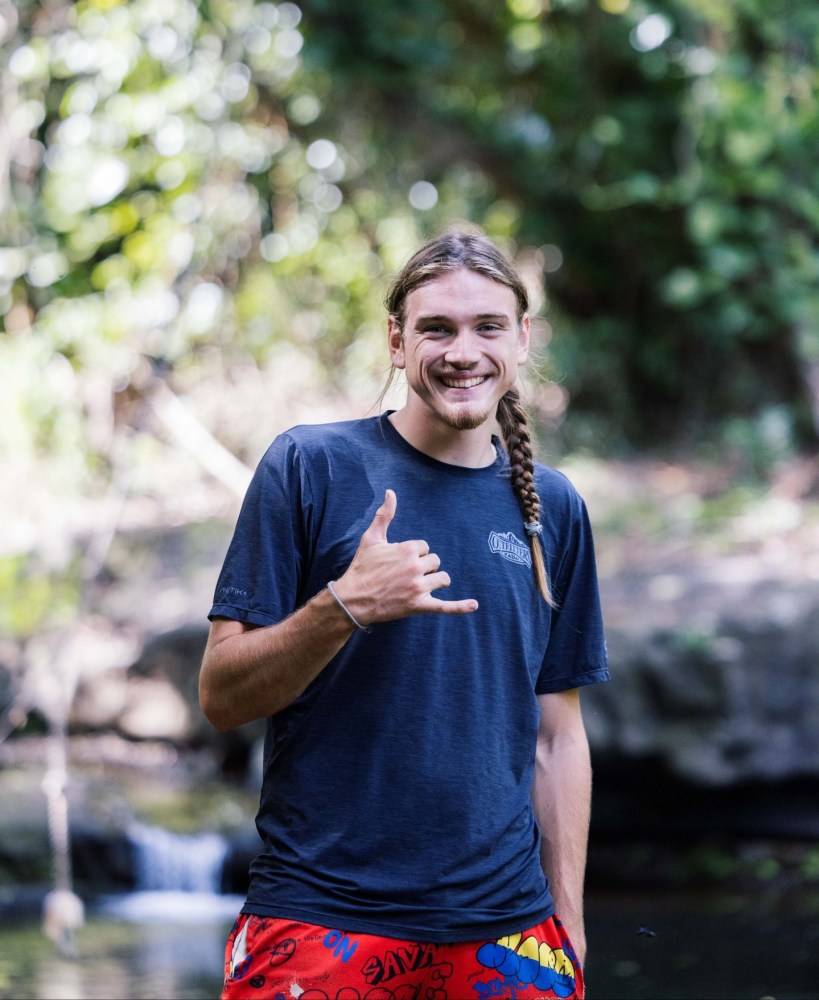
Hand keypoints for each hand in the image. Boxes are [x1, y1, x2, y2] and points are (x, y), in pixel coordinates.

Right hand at [333, 489, 477, 625]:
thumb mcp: (371, 538)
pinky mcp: (419, 606)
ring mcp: (418, 587)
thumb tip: (390, 492)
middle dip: (423, 567)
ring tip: (418, 585)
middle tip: (403, 575)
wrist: (352, 599)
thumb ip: (385, 515)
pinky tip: (474, 605)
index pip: (425, 547)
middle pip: (435, 562)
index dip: (413, 554)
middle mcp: (415, 567)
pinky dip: (460, 607)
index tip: (397, 562)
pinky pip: (444, 607)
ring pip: (442, 579)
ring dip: (434, 581)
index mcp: (407, 549)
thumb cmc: (362, 567)